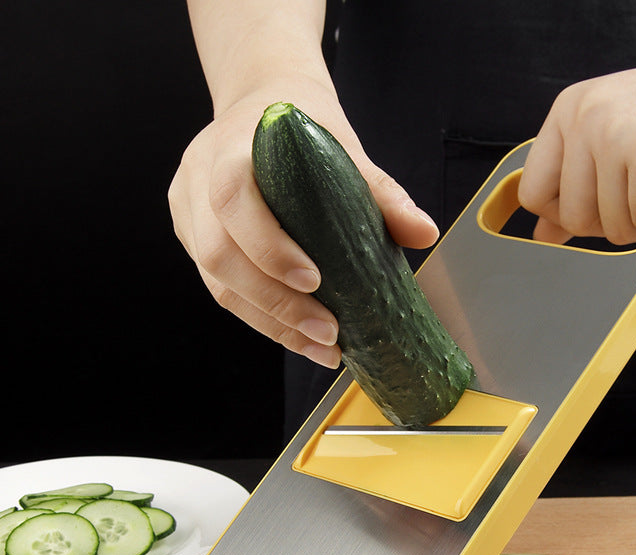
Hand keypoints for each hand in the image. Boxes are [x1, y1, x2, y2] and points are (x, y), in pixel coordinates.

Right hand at [168, 86, 438, 368]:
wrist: (263, 105)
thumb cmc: (302, 128)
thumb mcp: (344, 147)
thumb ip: (382, 192)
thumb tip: (424, 234)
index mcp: (229, 147)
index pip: (233, 199)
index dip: (268, 246)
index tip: (313, 280)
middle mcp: (197, 181)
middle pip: (219, 256)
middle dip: (276, 304)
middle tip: (327, 332)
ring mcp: (188, 213)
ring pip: (218, 284)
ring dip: (271, 324)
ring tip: (320, 347)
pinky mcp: (192, 239)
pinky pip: (223, 290)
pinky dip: (263, 319)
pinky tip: (299, 336)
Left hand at [518, 21, 635, 244]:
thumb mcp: (615, 141)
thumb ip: (576, 187)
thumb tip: (542, 235)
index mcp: (568, 110)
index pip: (533, 194)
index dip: (565, 215)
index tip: (600, 202)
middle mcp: (585, 115)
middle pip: (573, 218)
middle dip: (612, 222)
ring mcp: (617, 129)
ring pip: (610, 225)